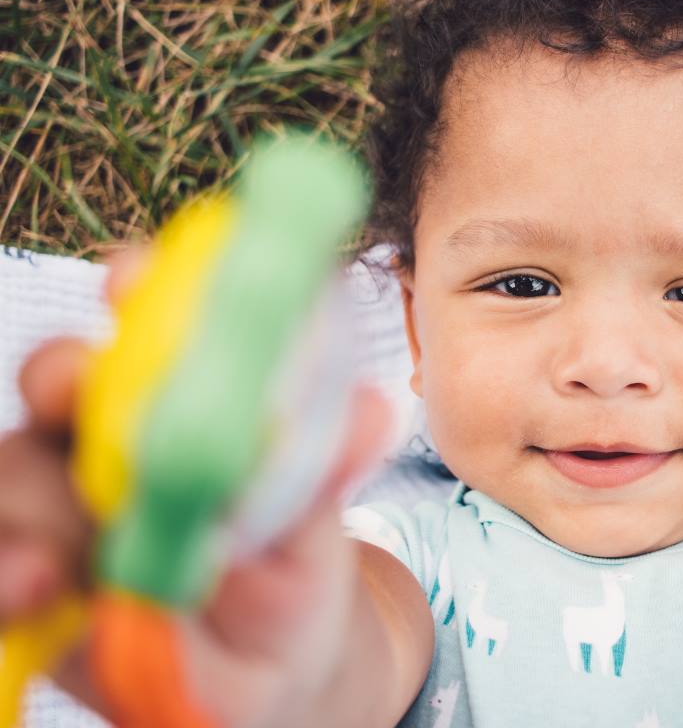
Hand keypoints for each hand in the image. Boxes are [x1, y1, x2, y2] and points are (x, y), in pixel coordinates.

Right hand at [0, 246, 393, 727]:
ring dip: (38, 503)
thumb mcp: (313, 529)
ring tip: (72, 562)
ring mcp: (58, 507)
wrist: (267, 675)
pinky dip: (5, 573)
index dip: (136, 290)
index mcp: (185, 404)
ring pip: (16, 469)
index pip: (150, 324)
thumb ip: (323, 471)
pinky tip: (38, 590)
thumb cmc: (290, 575)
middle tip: (76, 394)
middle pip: (57, 379)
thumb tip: (373, 410)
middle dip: (63, 378)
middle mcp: (111, 438)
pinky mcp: (26, 577)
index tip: (133, 279)